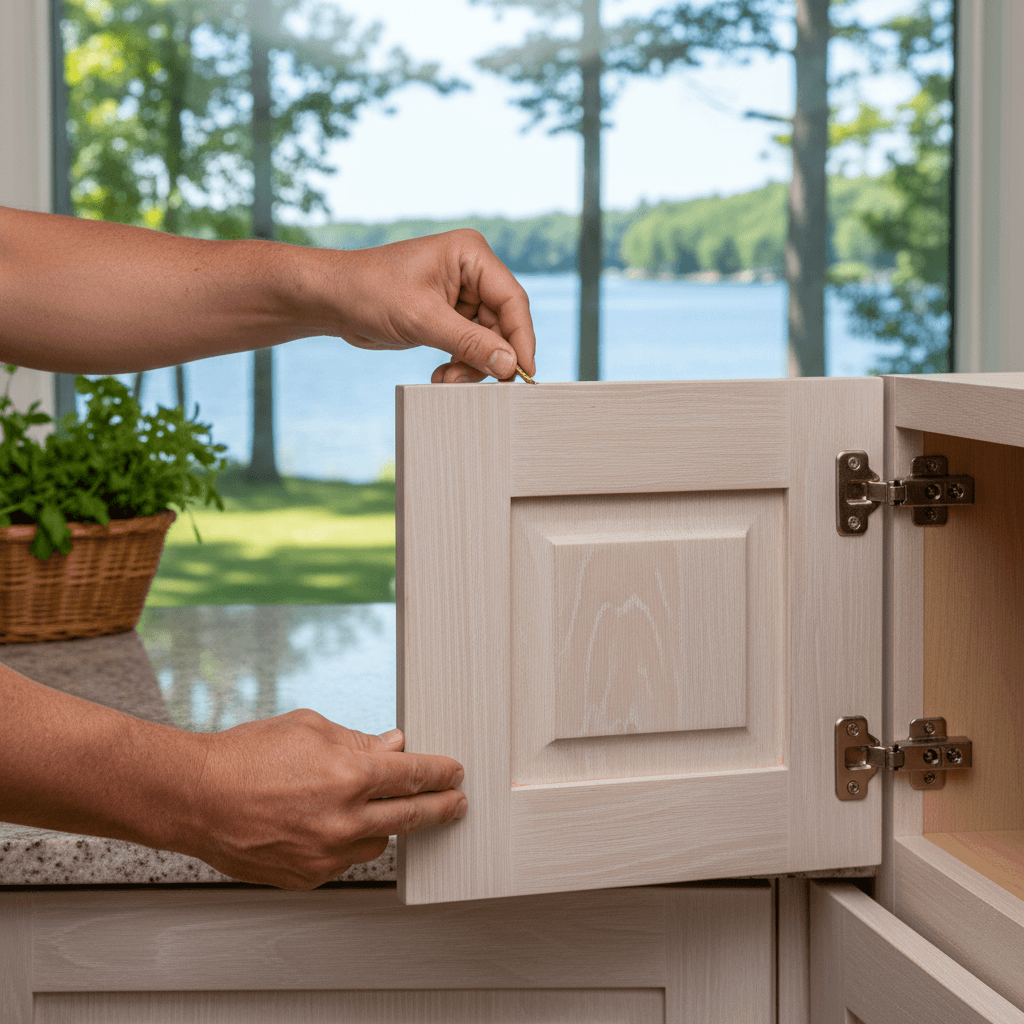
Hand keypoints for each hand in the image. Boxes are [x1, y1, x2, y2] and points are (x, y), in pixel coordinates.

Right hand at [183, 710, 465, 889]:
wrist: (195, 798)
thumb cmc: (245, 757)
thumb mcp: (309, 730)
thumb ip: (357, 741)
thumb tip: (392, 746)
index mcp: (349, 776)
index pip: (413, 776)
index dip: (439, 773)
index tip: (453, 772)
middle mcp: (343, 819)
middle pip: (411, 815)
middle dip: (440, 807)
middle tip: (455, 802)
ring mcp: (326, 854)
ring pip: (377, 840)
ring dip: (382, 823)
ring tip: (372, 806)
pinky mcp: (308, 876)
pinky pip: (344, 859)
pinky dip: (346, 841)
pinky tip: (330, 823)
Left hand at [325, 228, 535, 383]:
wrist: (332, 299)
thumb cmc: (369, 292)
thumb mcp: (423, 319)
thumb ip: (470, 343)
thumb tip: (510, 365)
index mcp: (471, 254)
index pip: (512, 300)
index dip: (521, 339)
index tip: (523, 372)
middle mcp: (471, 271)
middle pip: (503, 324)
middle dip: (488, 357)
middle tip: (468, 382)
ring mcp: (461, 294)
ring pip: (487, 340)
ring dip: (472, 365)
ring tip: (446, 380)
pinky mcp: (448, 315)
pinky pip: (469, 345)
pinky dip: (460, 364)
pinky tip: (442, 375)